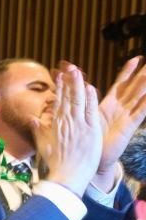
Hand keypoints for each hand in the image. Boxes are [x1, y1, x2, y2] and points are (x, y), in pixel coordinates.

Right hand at [32, 64, 102, 195]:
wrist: (65, 177)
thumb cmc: (54, 163)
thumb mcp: (42, 144)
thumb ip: (38, 129)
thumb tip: (32, 118)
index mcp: (54, 124)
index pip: (58, 101)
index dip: (59, 86)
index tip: (59, 75)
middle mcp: (65, 122)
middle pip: (67, 97)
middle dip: (68, 80)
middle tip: (69, 66)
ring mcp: (78, 126)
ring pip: (78, 100)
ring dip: (78, 84)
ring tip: (78, 71)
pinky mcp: (91, 131)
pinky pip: (91, 111)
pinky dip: (90, 99)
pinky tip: (90, 87)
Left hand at [94, 56, 145, 189]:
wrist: (91, 161)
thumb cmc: (86, 141)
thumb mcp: (83, 118)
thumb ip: (83, 103)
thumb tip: (79, 88)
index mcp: (108, 105)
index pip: (120, 84)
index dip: (127, 72)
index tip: (136, 58)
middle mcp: (120, 109)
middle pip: (134, 88)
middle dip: (142, 74)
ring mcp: (126, 117)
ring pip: (139, 97)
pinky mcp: (129, 127)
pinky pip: (140, 113)